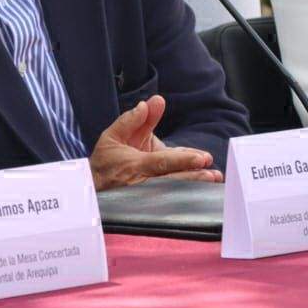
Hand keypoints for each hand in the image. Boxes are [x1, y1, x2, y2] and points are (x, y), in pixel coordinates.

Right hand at [89, 95, 223, 190]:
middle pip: (174, 182)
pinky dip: (188, 194)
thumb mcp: (113, 136)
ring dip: (196, 187)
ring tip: (213, 180)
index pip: (162, 162)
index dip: (182, 160)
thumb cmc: (105, 161)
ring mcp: (150, 197)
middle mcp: (144, 183)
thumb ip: (133, 120)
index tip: (201, 158)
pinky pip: (174, 198)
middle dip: (195, 177)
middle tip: (213, 173)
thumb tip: (152, 103)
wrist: (94, 189)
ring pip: (176, 193)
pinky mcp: (153, 205)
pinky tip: (203, 189)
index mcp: (135, 165)